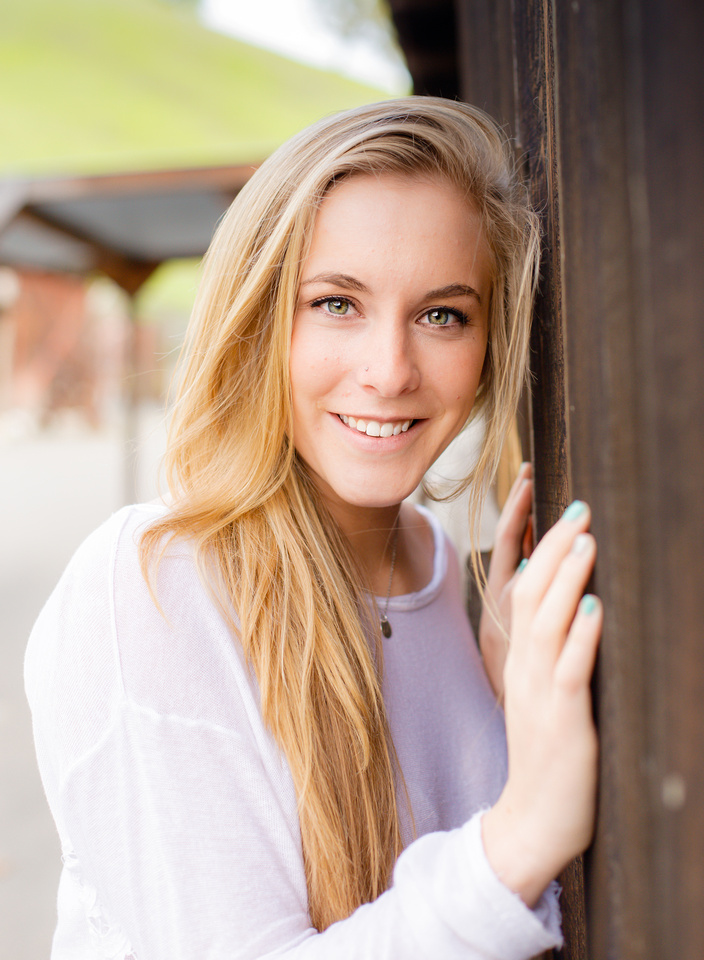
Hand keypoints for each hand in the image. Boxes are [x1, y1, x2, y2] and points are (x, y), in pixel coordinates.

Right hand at [481, 500, 601, 907]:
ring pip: (546, 622)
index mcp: (519, 659)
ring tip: (586, 540)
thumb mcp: (545, 695)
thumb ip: (556, 654)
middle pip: (531, 594)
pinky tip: (597, 607)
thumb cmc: (548, 755)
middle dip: (555, 548)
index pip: (523, 590)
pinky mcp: (561, 718)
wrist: (533, 818)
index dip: (539, 548)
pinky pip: (568, 669)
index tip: (560, 512)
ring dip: (567, 579)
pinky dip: (582, 635)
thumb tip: (585, 608)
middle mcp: (523, 667)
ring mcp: (538, 691)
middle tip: (580, 507)